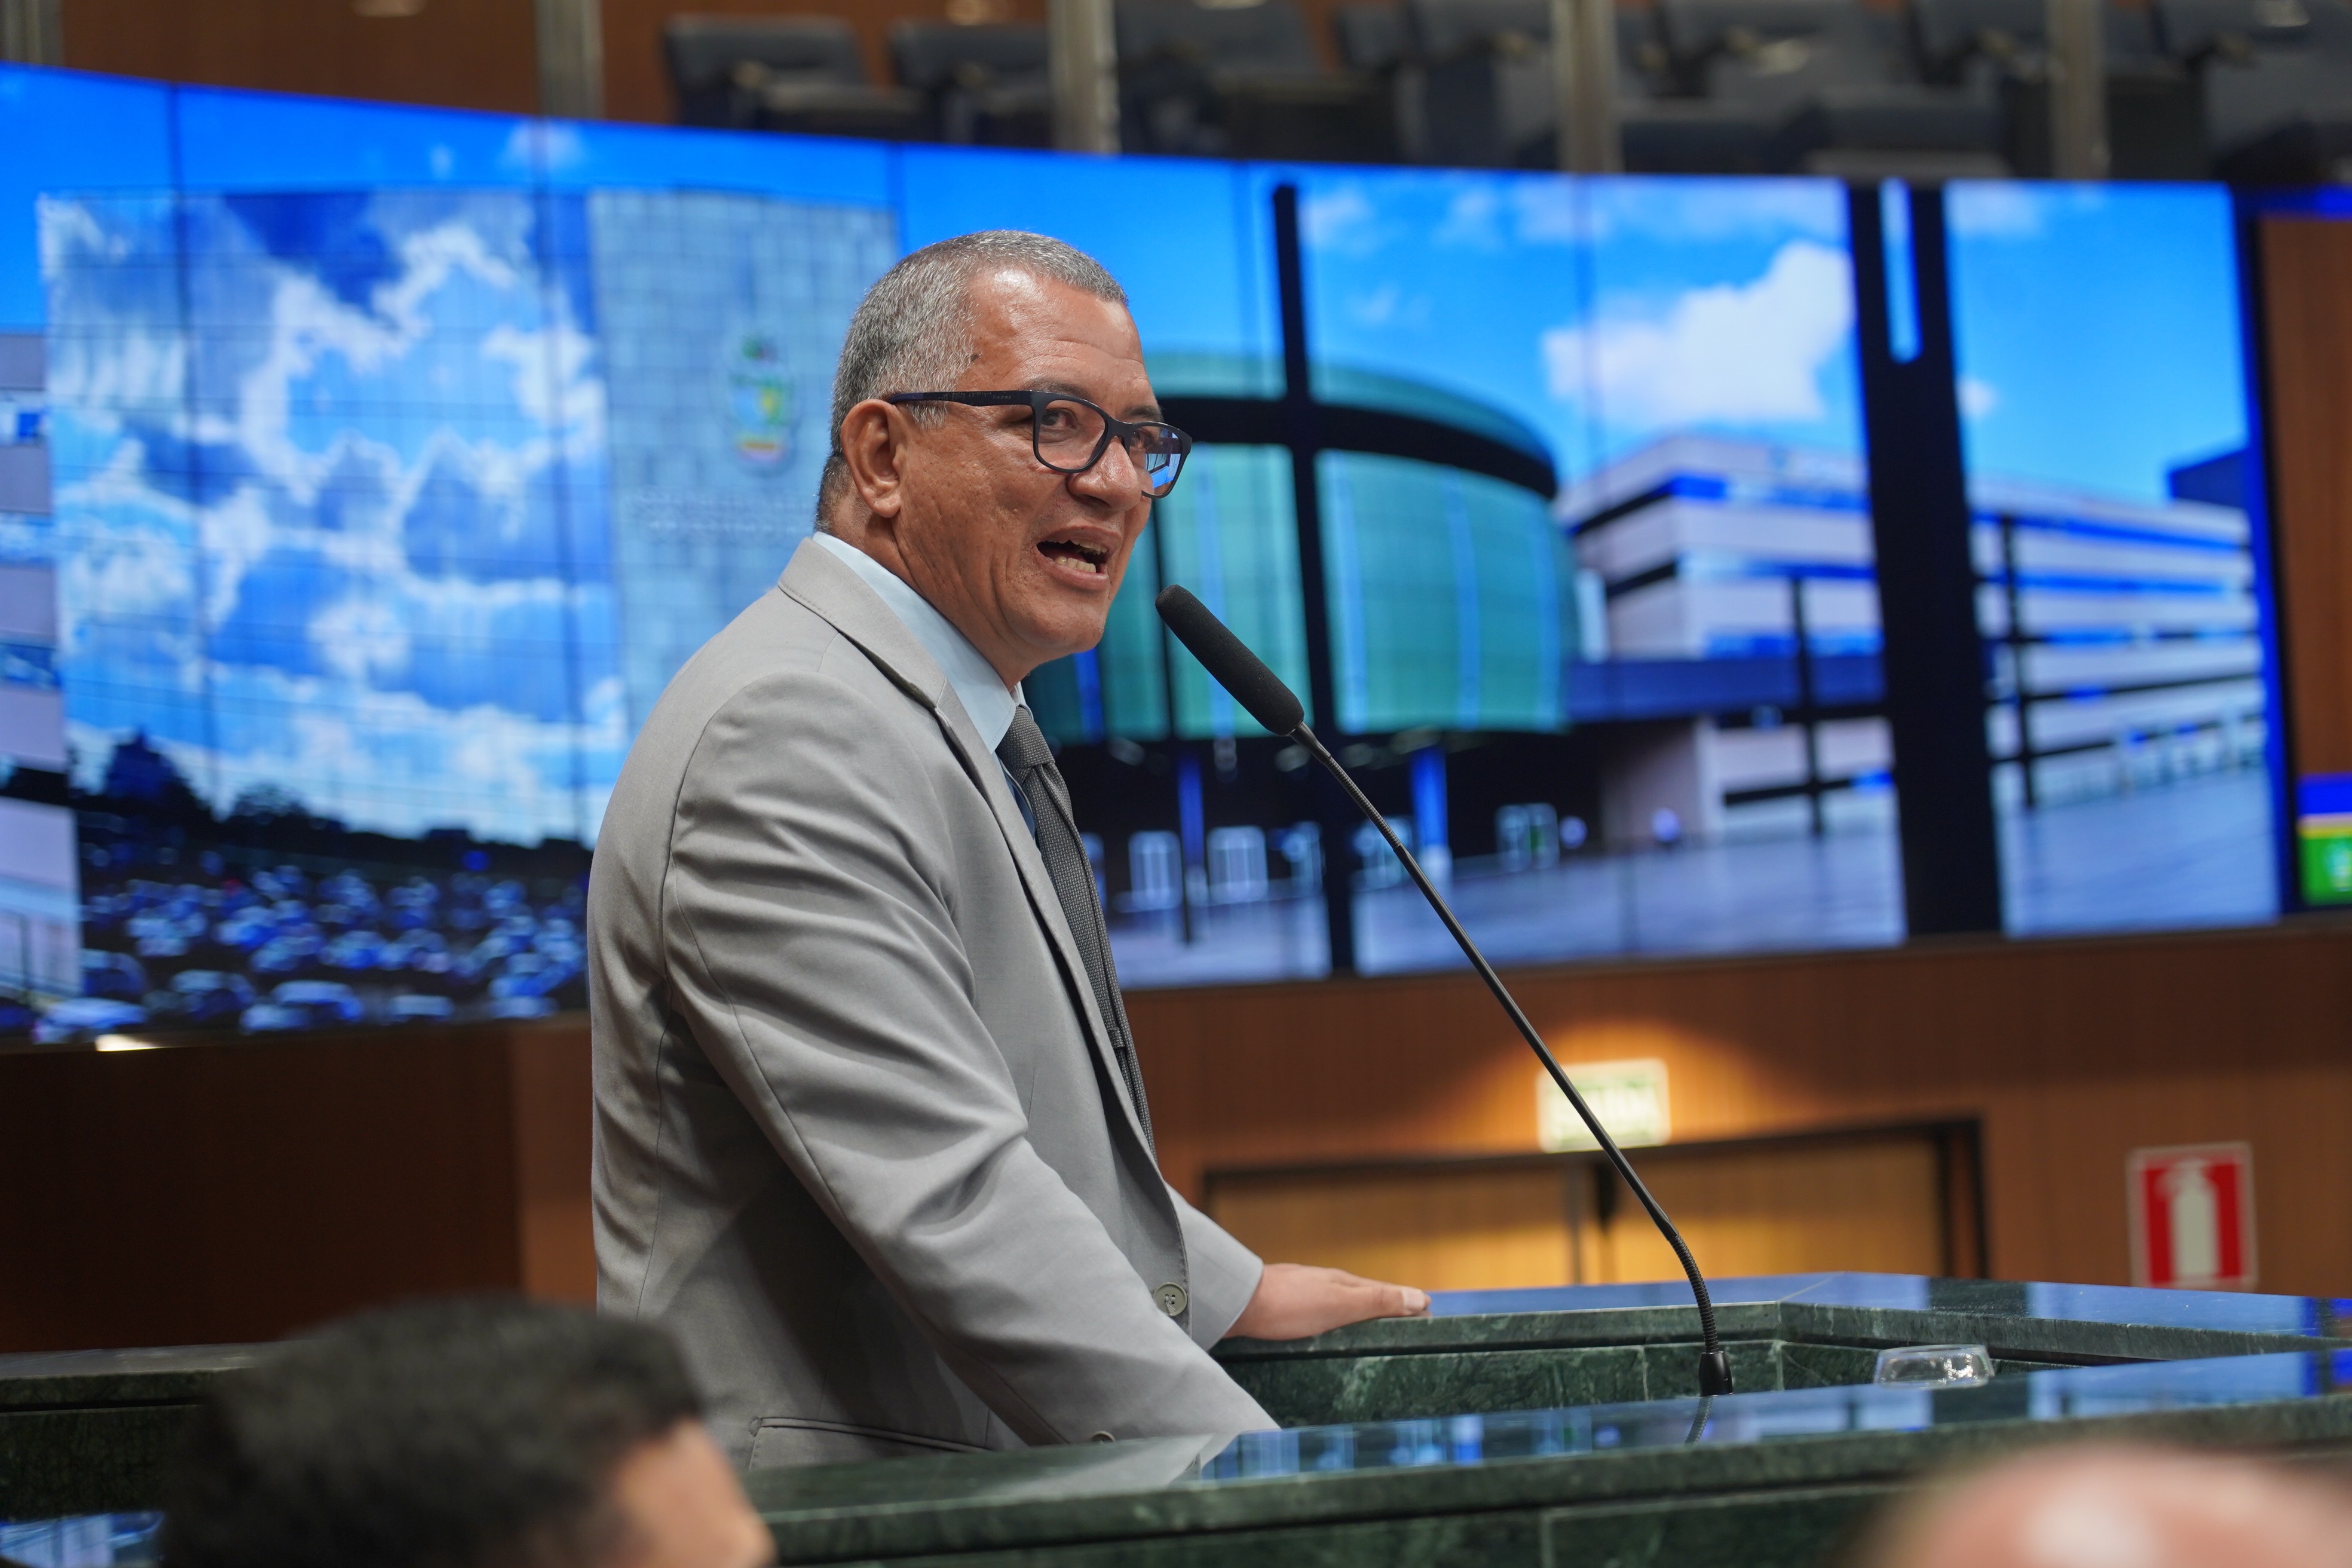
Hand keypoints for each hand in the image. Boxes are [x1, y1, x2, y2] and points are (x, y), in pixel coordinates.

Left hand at [1226, 1263, 1430, 1341]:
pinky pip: (1319, 1314)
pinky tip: (1327, 1333)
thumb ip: (1378, 1301)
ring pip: (1340, 1305)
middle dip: (1387, 1307)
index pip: (1385, 1293)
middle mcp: (1325, 1285)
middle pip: (1364, 1297)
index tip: (1427, 1310)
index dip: (1406, 1302)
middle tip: (1407, 1320)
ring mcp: (1303, 1295)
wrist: (1236, 1304)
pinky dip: (1335, 1322)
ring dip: (1360, 1315)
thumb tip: (1419, 1298)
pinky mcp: (1284, 1308)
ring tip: (1373, 1329)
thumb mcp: (1340, 1304)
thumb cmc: (1289, 1305)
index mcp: (1343, 1284)